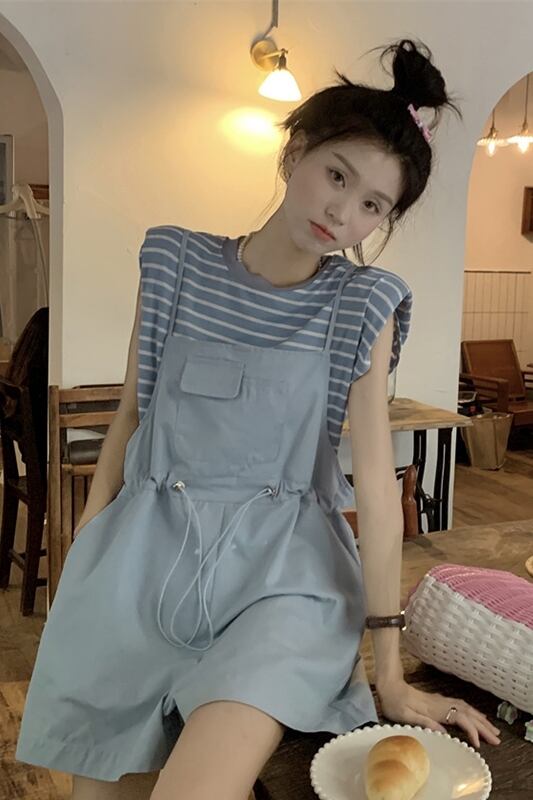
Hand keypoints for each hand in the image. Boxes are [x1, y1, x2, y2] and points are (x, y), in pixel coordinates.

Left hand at [376, 679, 500, 747]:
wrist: (389, 686)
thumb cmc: (395, 703)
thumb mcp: (406, 716)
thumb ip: (424, 723)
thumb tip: (443, 732)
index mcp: (434, 709)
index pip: (460, 719)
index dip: (471, 731)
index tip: (479, 744)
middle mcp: (441, 703)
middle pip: (468, 714)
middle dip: (483, 726)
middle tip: (497, 739)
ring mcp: (441, 701)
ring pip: (466, 709)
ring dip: (481, 719)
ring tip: (492, 729)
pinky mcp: (439, 701)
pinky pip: (461, 706)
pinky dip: (472, 712)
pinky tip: (476, 716)